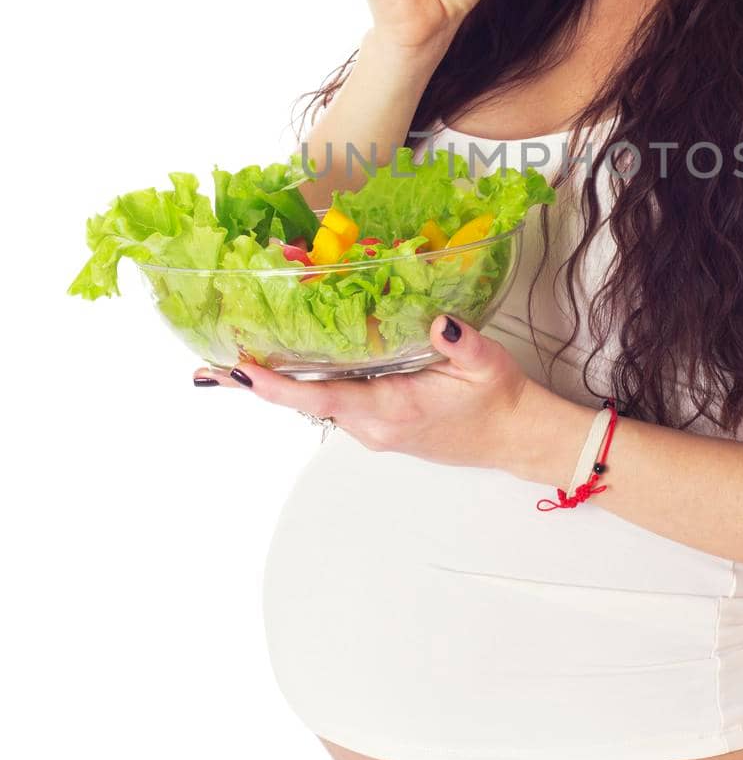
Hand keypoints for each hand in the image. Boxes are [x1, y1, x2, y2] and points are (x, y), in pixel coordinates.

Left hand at [192, 315, 540, 476]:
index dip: (278, 386)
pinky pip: (333, 403)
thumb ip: (462, 343)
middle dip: (261, 383)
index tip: (241, 373)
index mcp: (393, 408)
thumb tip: (440, 323)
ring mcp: (373, 429)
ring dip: (280, 384)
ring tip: (238, 360)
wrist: (515, 437)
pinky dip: (307, 385)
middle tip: (209, 369)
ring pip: (317, 402)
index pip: (323, 396)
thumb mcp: (487, 364)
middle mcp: (374, 425)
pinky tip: (290, 365)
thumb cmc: (500, 401)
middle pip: (305, 400)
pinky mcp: (378, 425)